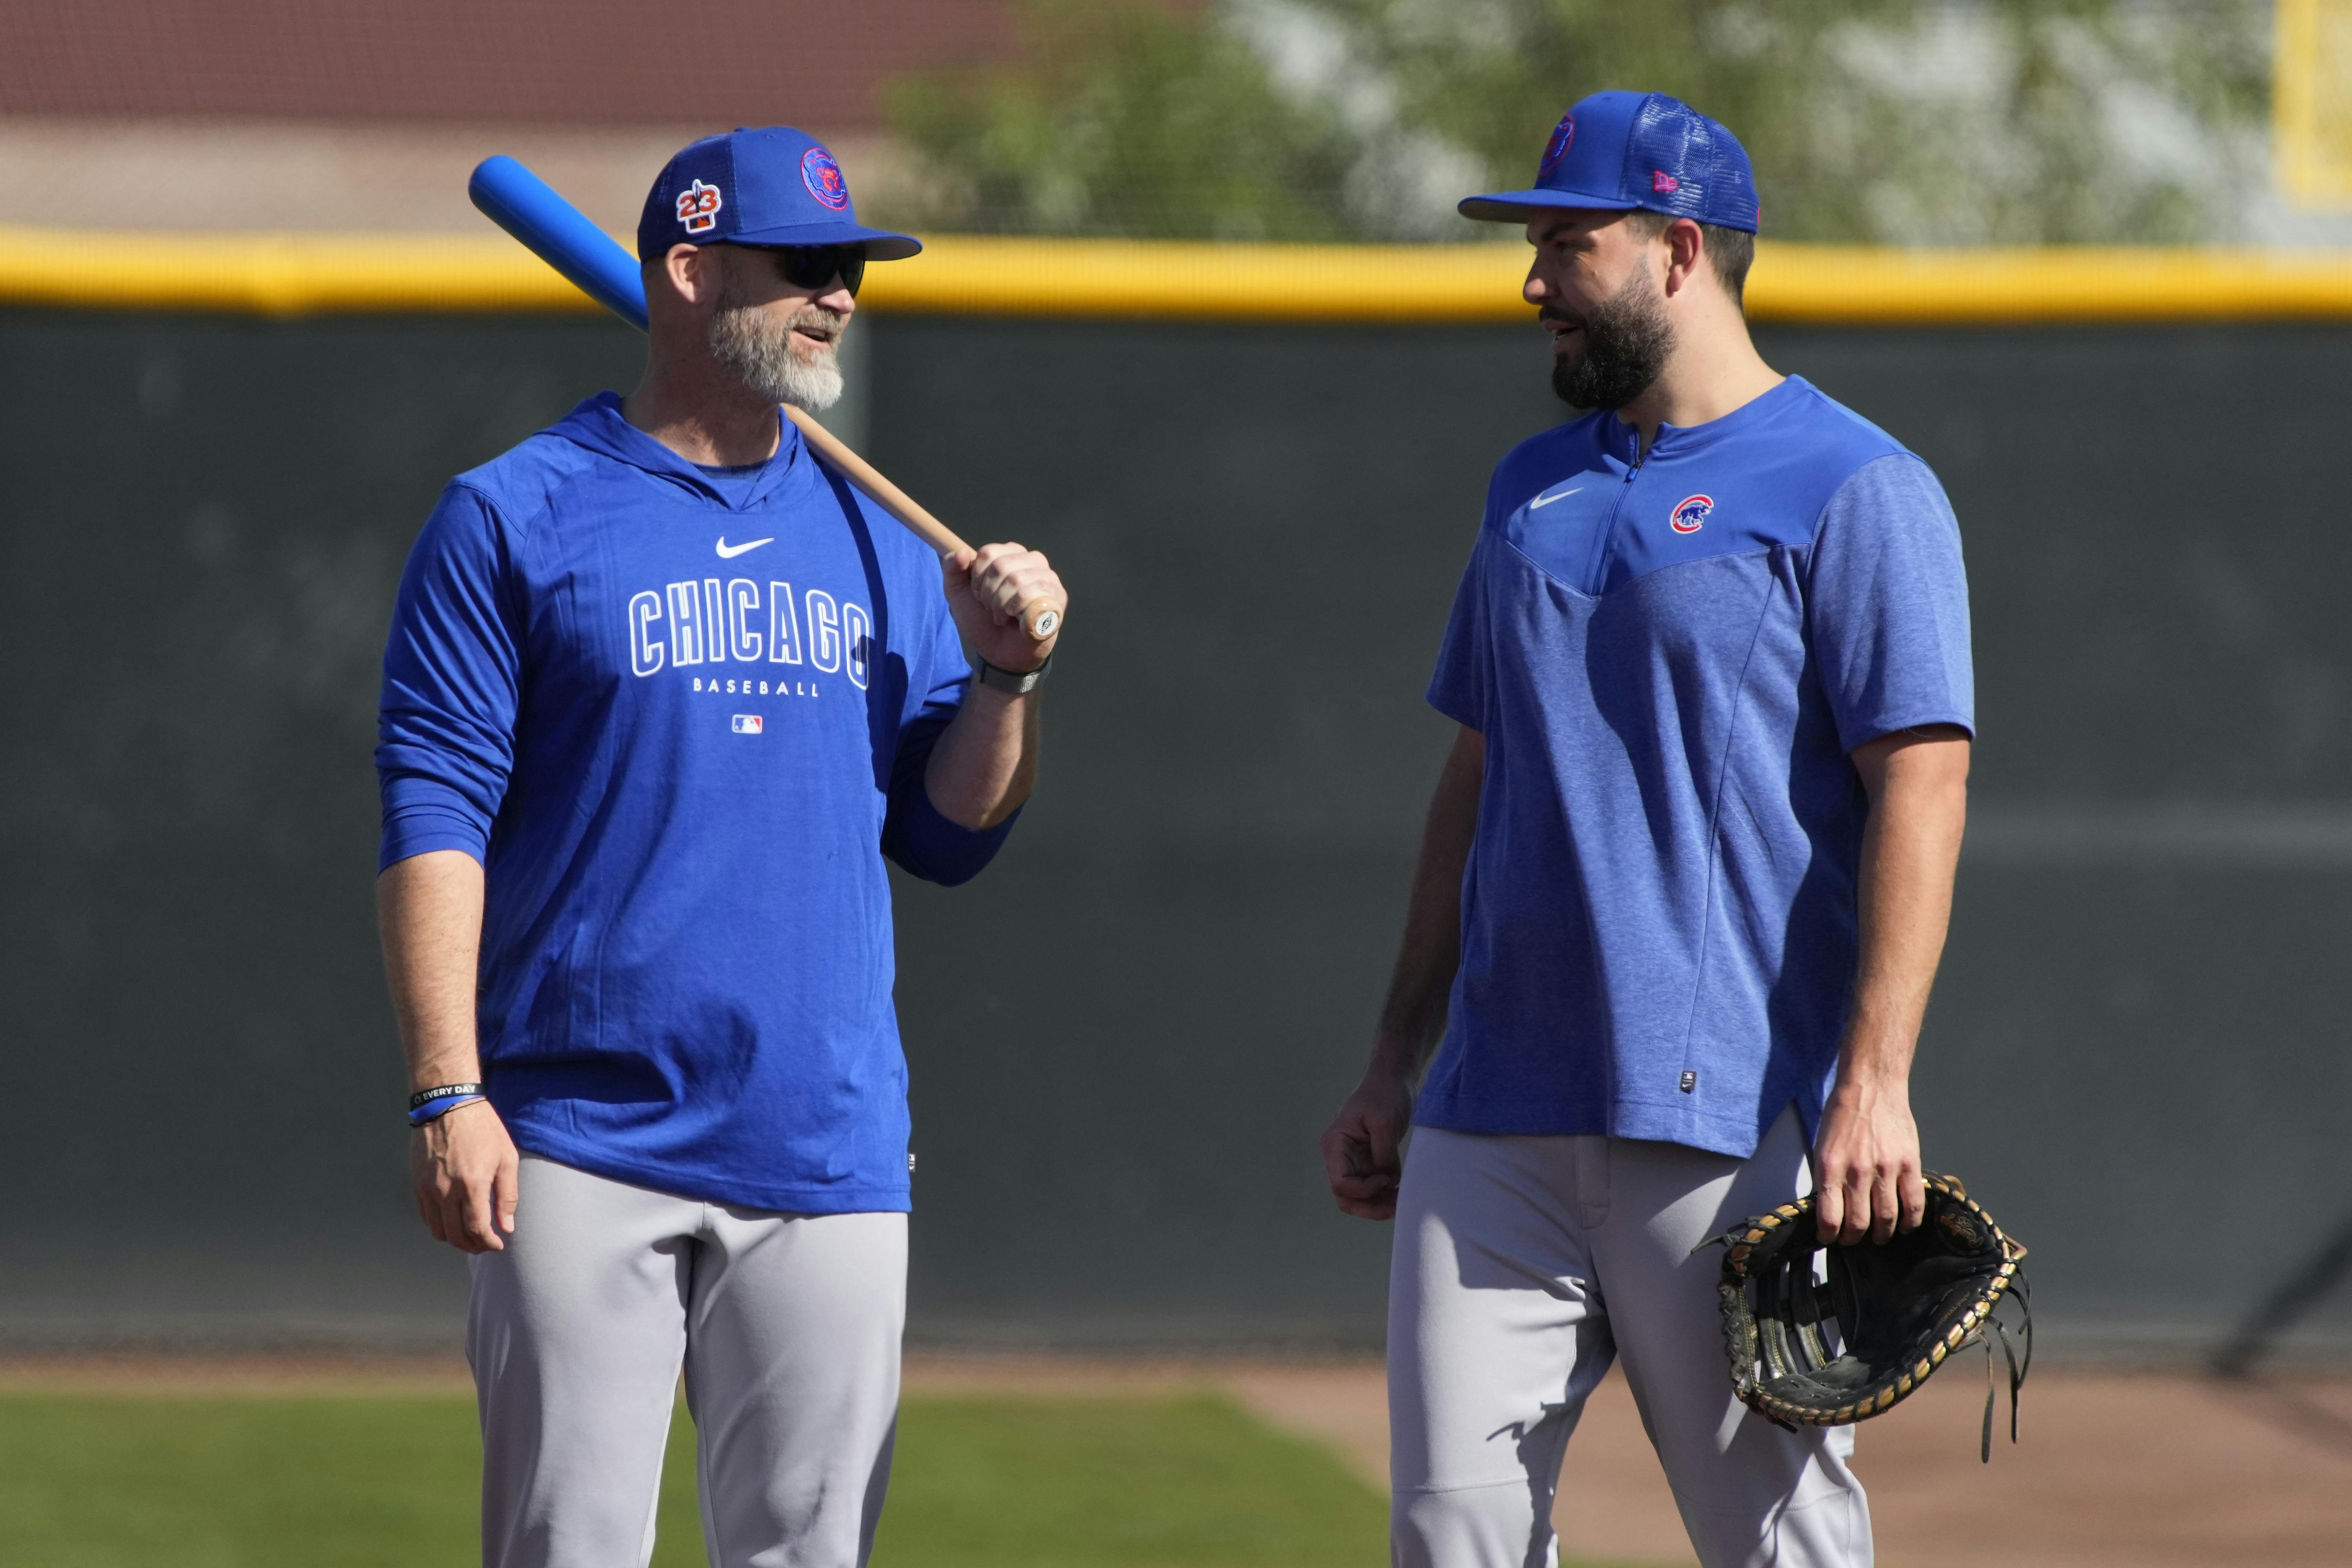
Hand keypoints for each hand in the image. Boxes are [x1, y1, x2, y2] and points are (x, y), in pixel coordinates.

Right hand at [410, 1099, 519, 1253]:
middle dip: (473, 1246)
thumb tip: (507, 1226)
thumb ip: (507, 1196)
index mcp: (471, 1185)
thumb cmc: (483, 1129)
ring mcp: (428, 1188)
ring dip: (455, 1239)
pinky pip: (426, 1216)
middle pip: (456, 1235)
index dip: (488, 1243)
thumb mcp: (506, 1159)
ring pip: (438, 1230)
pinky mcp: (417, 1183)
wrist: (449, 1104)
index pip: (477, 1229)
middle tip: (486, 1244)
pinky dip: (440, 1225)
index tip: (498, 1245)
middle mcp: (446, 1190)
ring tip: (471, 1236)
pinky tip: (453, 1220)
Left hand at [943, 542, 1063, 673]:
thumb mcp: (957, 592)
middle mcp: (1033, 560)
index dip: (977, 578)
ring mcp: (1048, 578)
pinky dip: (1016, 611)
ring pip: (1016, 580)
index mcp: (1010, 553)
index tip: (978, 595)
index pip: (988, 552)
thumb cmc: (981, 620)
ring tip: (1003, 616)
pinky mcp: (1058, 598)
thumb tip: (962, 552)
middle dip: (988, 594)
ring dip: (1001, 606)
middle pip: (1001, 566)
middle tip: (991, 608)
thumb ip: (952, 568)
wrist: (999, 653)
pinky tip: (1017, 620)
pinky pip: (1032, 596)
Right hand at [1320, 1056, 1414, 1219]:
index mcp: (1335, 1145)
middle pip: (1346, 1197)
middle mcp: (1339, 1156)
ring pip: (1359, 1197)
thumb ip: (1383, 1156)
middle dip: (1369, 1207)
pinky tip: (1402, 1194)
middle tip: (1397, 1209)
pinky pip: (1372, 1188)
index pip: (1340, 1183)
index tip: (1385, 1180)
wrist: (1393, 1078)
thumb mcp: (1384, 1122)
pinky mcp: (1368, 1162)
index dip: (1363, 1191)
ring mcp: (1353, 1161)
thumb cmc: (1384, 1093)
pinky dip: (1385, 1195)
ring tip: (1403, 1204)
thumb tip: (1388, 1183)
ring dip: (1379, 1205)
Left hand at [1811, 1076, 1923, 1245]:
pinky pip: (1913, 1204)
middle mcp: (1858, 1172)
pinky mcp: (1909, 1165)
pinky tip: (1905, 1227)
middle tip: (1853, 1239)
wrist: (1871, 1086)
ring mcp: (1886, 1170)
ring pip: (1887, 1219)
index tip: (1829, 1238)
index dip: (1828, 1235)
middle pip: (1858, 1224)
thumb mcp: (1822, 1145)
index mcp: (1831, 1167)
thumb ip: (1825, 1177)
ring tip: (1878, 1236)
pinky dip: (1910, 1222)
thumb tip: (1827, 1208)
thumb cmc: (1843, 1113)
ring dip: (1881, 1234)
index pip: (1829, 1217)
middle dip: (1853, 1238)